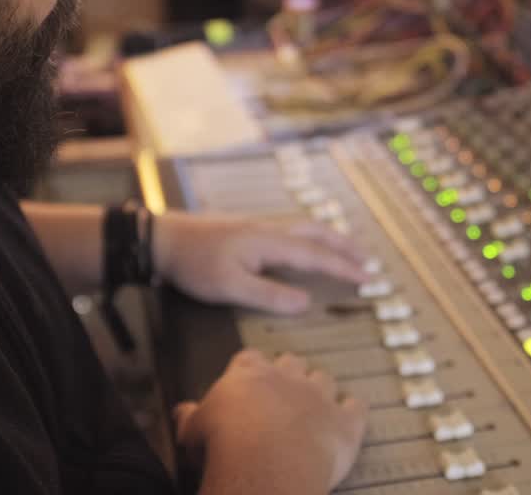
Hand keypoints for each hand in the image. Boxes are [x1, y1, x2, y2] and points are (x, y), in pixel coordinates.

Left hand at [153, 211, 371, 314]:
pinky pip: (291, 229)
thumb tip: (306, 302)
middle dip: (344, 246)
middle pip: (317, 233)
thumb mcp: (230, 287)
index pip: (316, 255)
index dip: (344, 267)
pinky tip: (304, 245)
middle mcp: (269, 229)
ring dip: (329, 238)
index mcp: (270, 242)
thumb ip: (269, 295)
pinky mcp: (247, 229)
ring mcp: (258, 226)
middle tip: (367, 261)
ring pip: (304, 228)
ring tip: (345, 250)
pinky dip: (310, 237)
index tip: (368, 278)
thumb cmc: (193, 264)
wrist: (162, 239)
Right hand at [175, 350, 366, 493]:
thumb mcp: (194, 429)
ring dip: (321, 390)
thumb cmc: (226, 444)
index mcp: (248, 373)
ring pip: (325, 379)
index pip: (250, 358)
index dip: (250, 369)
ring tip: (315, 404)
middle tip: (282, 392)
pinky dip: (354, 412)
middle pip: (292, 361)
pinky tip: (350, 415)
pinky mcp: (344, 422)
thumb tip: (182, 412)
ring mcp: (319, 397)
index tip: (248, 380)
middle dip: (289, 373)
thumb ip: (190, 416)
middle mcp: (287, 377)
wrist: (265, 463)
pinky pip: (356, 408)